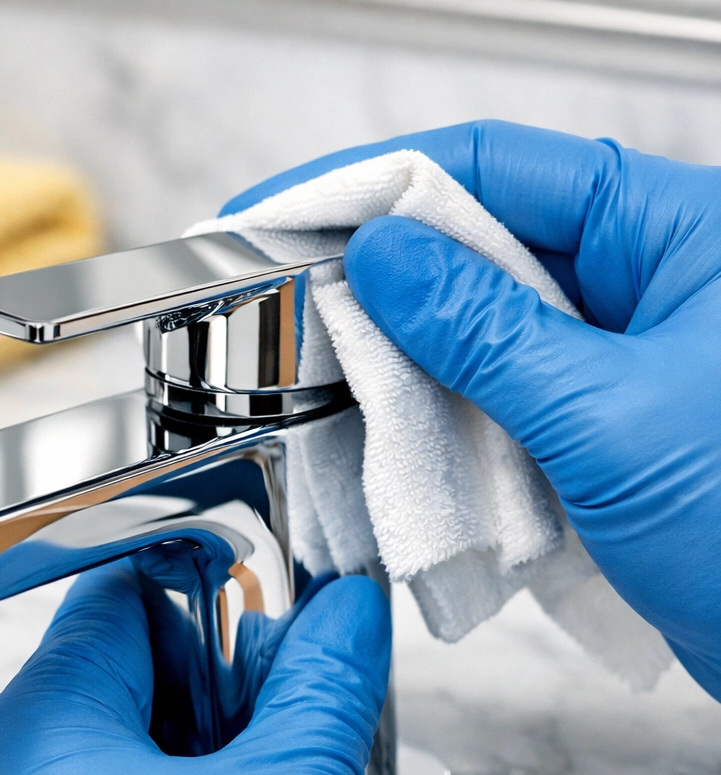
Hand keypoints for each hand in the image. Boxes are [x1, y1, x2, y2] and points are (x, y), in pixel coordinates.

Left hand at [0, 561, 389, 774]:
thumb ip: (323, 682)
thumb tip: (348, 614)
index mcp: (33, 738)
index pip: (109, 608)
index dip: (192, 612)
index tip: (242, 645)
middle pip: (92, 688)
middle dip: (181, 699)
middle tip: (249, 740)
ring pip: (72, 766)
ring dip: (149, 769)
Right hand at [224, 121, 720, 697]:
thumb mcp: (606, 418)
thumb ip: (486, 331)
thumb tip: (386, 256)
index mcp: (675, 233)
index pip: (497, 167)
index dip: (380, 184)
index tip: (289, 209)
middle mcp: (641, 279)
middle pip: (477, 237)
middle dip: (380, 268)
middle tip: (290, 294)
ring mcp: (609, 350)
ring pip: (476, 318)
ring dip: (403, 345)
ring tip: (326, 362)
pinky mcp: (586, 414)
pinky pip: (491, 385)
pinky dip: (436, 403)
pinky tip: (387, 418)